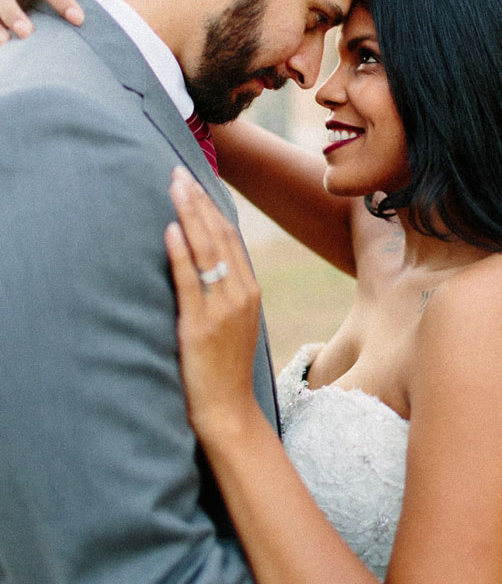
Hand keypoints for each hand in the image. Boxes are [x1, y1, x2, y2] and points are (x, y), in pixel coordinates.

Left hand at [165, 166, 260, 437]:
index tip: (192, 182)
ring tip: (173, 188)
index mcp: (249, 291)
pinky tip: (171, 230)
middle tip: (177, 173)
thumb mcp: (230, 324)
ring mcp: (223, 309)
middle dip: (197, 201)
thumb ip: (220, 293)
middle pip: (218, 236)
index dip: (209, 207)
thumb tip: (199, 264)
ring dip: (188, 216)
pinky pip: (190, 282)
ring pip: (207, 251)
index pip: (229, 238)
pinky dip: (180, 253)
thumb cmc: (223, 370)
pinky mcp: (201, 325)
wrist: (228, 410)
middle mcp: (240, 294)